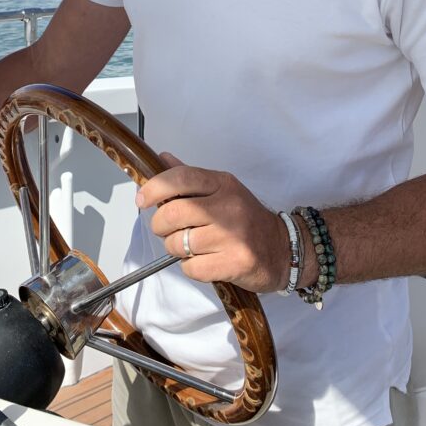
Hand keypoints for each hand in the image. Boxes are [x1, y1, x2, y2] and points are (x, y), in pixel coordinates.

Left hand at [136, 152, 288, 292]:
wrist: (283, 250)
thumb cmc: (246, 219)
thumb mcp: (222, 190)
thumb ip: (190, 178)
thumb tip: (161, 157)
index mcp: (223, 183)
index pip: (180, 178)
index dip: (154, 188)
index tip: (142, 199)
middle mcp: (228, 206)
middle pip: (173, 213)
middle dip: (160, 225)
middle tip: (166, 229)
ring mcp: (233, 235)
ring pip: (179, 243)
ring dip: (175, 248)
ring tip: (189, 247)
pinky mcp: (235, 262)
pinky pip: (192, 268)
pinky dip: (190, 267)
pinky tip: (203, 261)